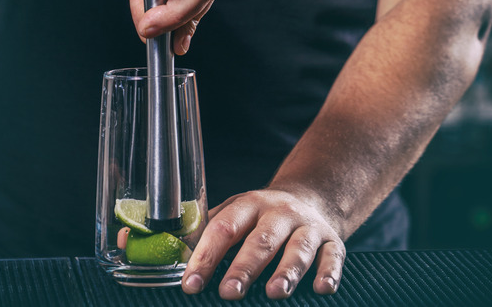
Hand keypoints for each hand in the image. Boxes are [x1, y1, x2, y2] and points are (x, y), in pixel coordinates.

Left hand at [181, 188, 345, 299]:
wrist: (311, 198)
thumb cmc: (261, 216)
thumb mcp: (233, 213)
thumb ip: (204, 232)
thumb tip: (157, 249)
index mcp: (248, 205)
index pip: (223, 228)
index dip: (206, 256)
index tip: (191, 283)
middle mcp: (279, 213)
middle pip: (261, 240)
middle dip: (245, 267)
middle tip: (229, 292)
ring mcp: (308, 227)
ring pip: (298, 248)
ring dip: (287, 271)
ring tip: (275, 293)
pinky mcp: (333, 241)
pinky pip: (333, 257)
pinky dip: (329, 272)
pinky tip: (322, 288)